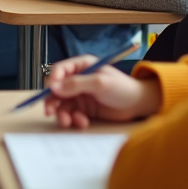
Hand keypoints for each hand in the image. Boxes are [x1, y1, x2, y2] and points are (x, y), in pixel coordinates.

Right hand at [42, 54, 161, 128]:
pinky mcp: (84, 108)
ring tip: (69, 122)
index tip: (51, 92)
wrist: (138, 105)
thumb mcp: (99, 83)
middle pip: (57, 89)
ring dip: (62, 113)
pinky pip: (71, 114)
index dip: (53, 80)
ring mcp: (80, 94)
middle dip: (52, 101)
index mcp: (81, 66)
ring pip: (62, 104)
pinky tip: (83, 122)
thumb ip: (76, 84)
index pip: (60, 70)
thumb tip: (54, 87)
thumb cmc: (122, 88)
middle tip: (50, 112)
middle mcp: (78, 79)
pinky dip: (74, 119)